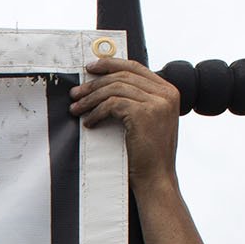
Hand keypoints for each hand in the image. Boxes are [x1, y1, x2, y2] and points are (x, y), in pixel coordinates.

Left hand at [69, 58, 179, 189]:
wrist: (156, 179)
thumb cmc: (148, 156)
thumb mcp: (149, 122)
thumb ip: (139, 101)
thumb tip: (108, 86)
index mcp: (169, 91)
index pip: (136, 67)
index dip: (111, 64)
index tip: (90, 68)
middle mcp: (166, 93)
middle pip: (123, 75)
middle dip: (94, 83)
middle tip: (75, 93)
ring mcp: (157, 103)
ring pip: (115, 88)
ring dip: (91, 98)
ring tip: (76, 109)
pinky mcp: (144, 114)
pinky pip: (112, 104)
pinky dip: (96, 112)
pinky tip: (89, 123)